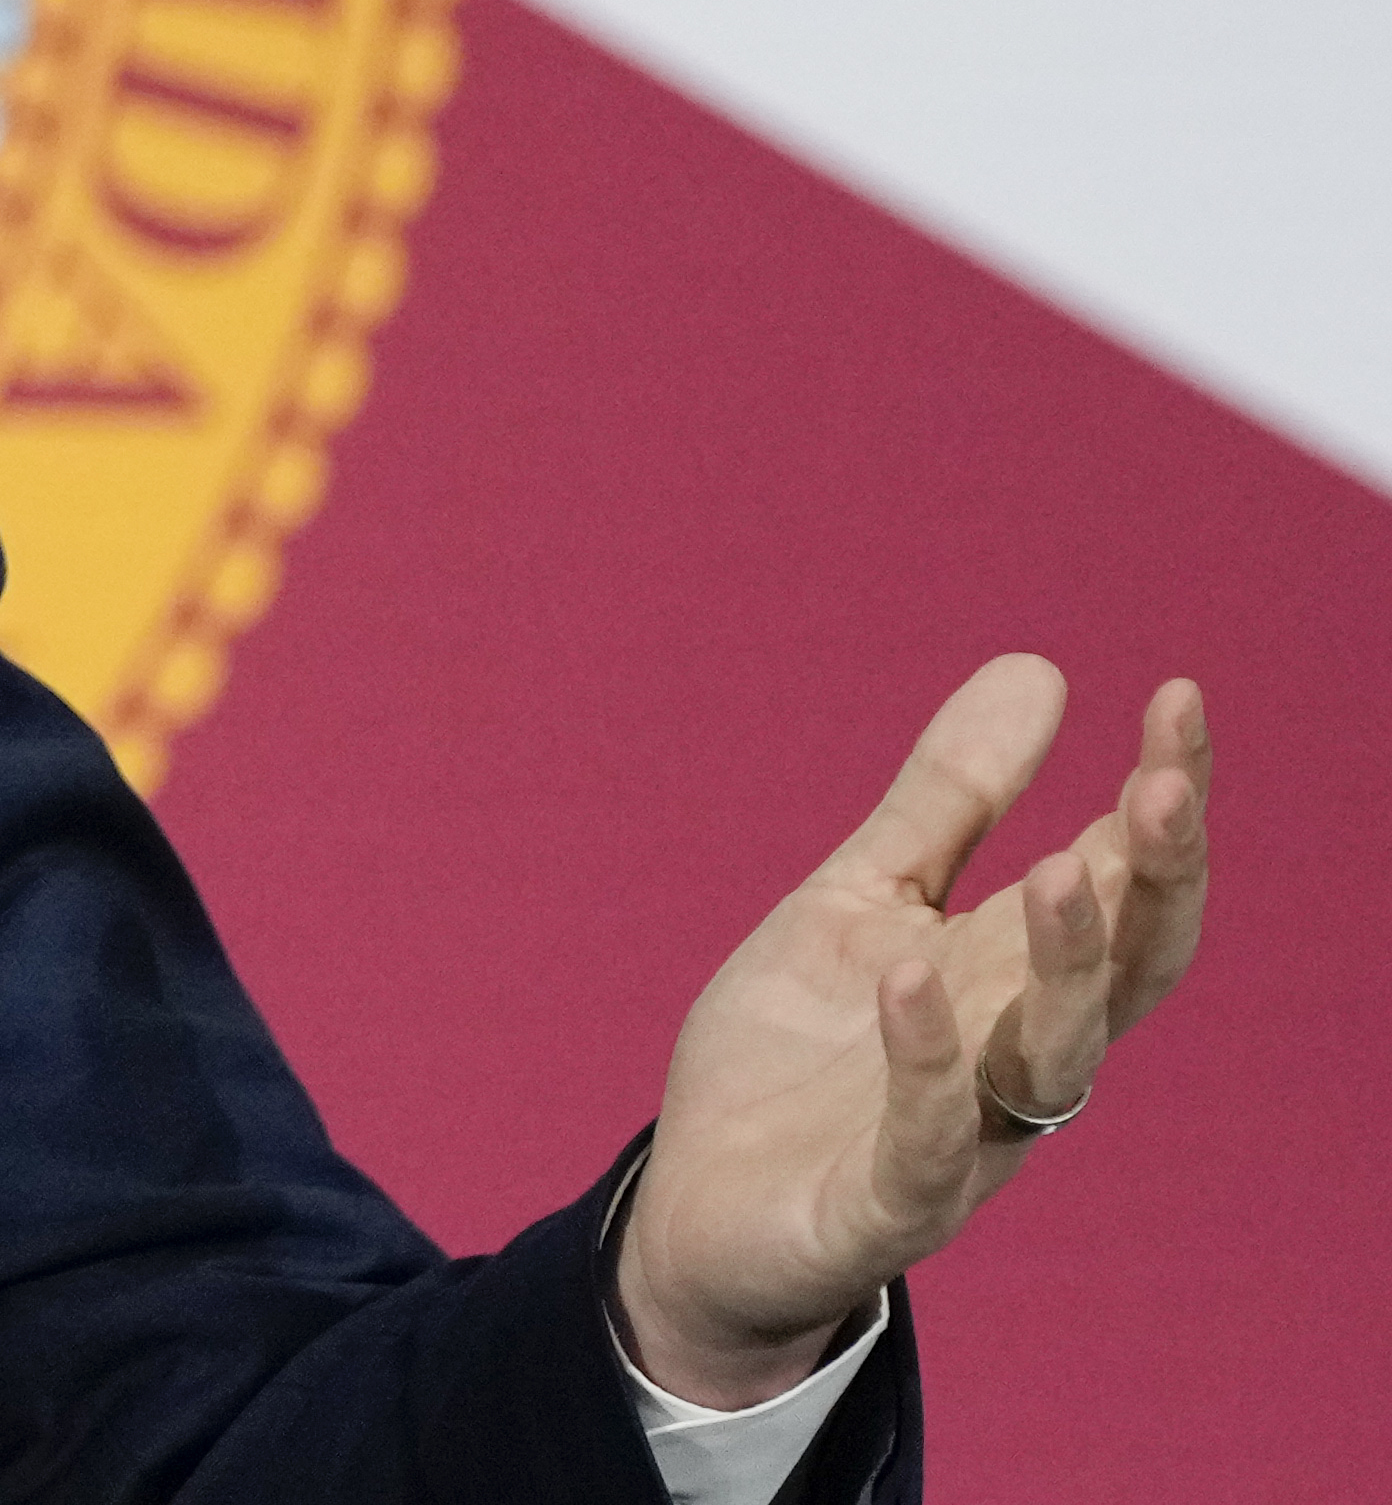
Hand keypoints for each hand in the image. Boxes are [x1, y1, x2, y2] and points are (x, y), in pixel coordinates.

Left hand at [617, 658, 1213, 1401]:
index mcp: (1017, 980)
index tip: (1177, 697)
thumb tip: (1042, 666)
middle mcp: (1016, 1059)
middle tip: (1161, 786)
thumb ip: (948, 802)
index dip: (1162, 801)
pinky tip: (909, 978)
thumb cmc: (798, 1054)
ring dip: (1065, 967)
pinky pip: (929, 1144)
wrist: (700, 1210)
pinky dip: (927, 1065)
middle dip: (1155, 885)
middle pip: (1126, 973)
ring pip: (1055, 1059)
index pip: (1124, 887)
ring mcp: (965, 1139)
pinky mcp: (885, 1208)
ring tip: (1061, 867)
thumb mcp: (861, 898)